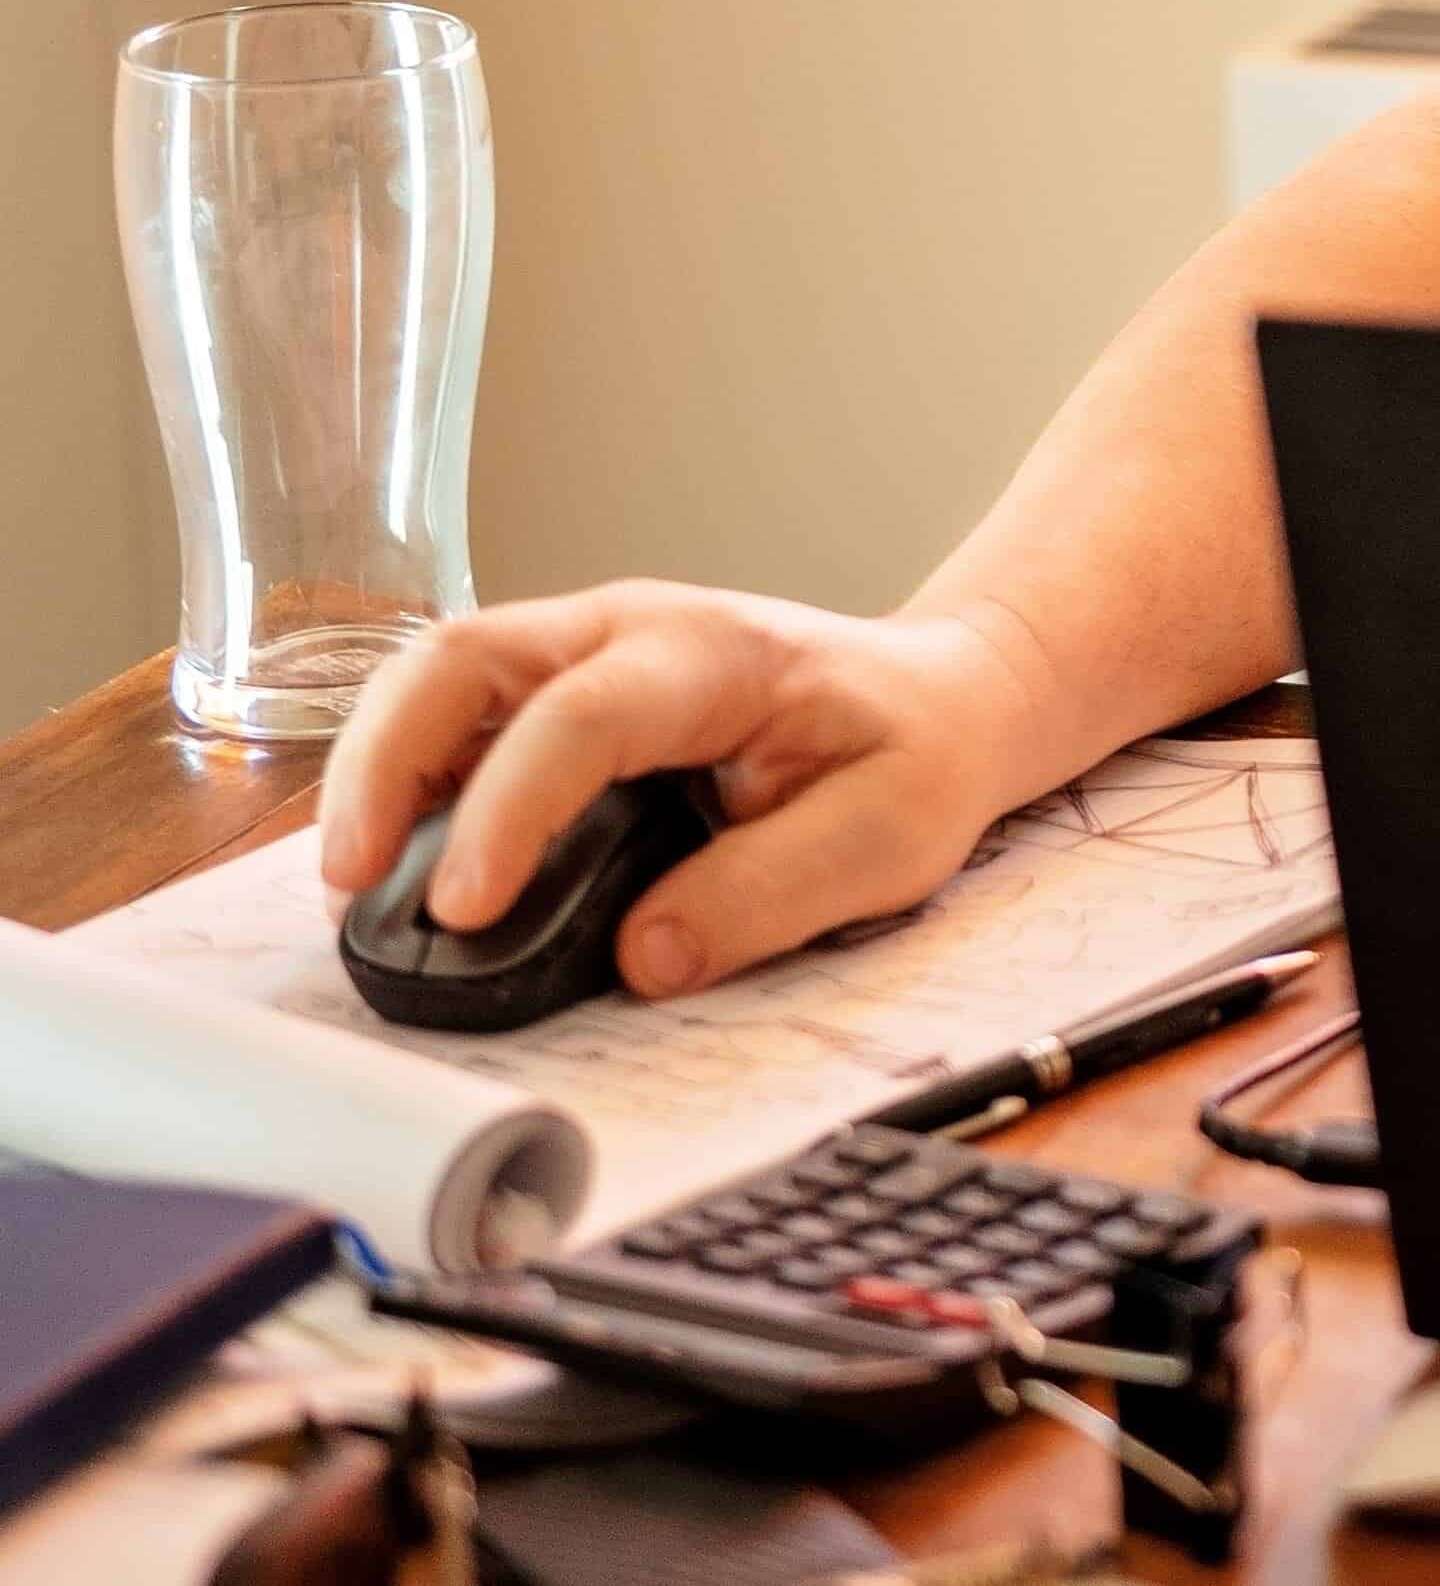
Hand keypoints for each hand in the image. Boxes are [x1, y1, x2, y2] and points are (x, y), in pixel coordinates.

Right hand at [316, 587, 1064, 999]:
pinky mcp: (558, 692)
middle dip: (384, 761)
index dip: (509, 811)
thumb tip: (643, 956)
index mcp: (713, 655)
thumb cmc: (916, 753)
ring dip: (375, 768)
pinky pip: (455, 716)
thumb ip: (770, 892)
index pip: (580, 718)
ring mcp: (583, 650)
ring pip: (436, 676)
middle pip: (462, 657)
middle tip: (349, 879)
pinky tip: (391, 858)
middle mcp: (628, 631)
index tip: (464, 910)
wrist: (942, 698)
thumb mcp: (891, 834)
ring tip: (348, 881)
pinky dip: (405, 778)